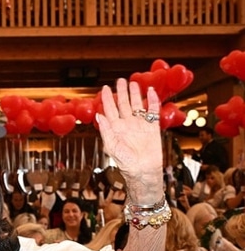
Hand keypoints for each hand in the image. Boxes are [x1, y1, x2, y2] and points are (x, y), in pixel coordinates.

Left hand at [96, 79, 162, 202]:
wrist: (143, 169)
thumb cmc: (125, 161)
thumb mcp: (111, 146)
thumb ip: (105, 130)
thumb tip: (99, 115)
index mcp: (115, 128)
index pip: (109, 110)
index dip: (107, 99)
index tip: (104, 88)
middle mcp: (126, 124)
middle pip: (123, 104)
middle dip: (121, 92)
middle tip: (120, 80)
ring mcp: (139, 124)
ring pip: (137, 105)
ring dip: (135, 94)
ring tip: (133, 83)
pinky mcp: (152, 127)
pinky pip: (152, 111)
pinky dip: (152, 101)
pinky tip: (150, 92)